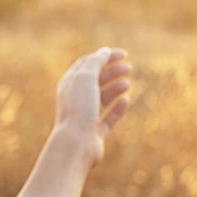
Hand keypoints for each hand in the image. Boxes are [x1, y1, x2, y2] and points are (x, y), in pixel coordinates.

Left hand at [52, 46, 132, 170]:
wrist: (75, 144)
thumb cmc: (78, 109)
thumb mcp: (86, 78)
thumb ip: (95, 62)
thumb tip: (105, 51)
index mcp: (68, 86)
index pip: (87, 65)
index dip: (105, 58)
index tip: (123, 54)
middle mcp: (74, 101)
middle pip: (95, 81)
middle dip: (111, 72)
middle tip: (128, 68)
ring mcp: (84, 118)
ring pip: (101, 99)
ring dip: (115, 89)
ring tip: (126, 83)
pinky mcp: (94, 133)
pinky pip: (107, 119)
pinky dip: (117, 108)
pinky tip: (125, 100)